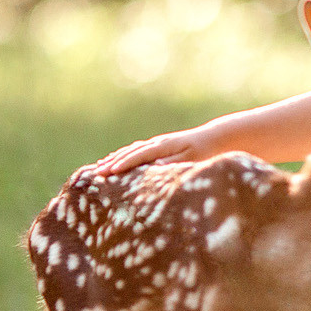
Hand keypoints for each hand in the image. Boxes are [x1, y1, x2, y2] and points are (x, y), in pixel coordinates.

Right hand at [94, 125, 220, 174]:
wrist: (214, 138)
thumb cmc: (204, 152)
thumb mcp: (191, 159)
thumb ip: (172, 164)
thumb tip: (154, 167)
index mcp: (164, 146)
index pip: (139, 155)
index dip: (123, 163)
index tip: (109, 172)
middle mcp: (157, 143)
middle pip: (130, 152)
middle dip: (112, 162)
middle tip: (96, 173)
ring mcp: (157, 144)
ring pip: (131, 151)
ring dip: (115, 158)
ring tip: (99, 167)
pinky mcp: (159, 147)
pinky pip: (136, 151)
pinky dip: (124, 156)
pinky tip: (116, 161)